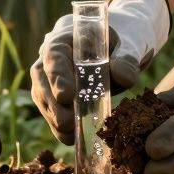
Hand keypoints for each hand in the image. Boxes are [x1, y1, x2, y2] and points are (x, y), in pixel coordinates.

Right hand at [31, 0, 170, 143]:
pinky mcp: (55, 92)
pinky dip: (58, 124)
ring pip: (42, 95)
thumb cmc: (125, 40)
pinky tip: (70, 138)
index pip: (54, 53)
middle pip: (42, 77)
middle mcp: (52, 54)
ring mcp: (50, 73)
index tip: (67, 96)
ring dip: (53, 116)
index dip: (57, 75)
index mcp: (68, 35)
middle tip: (67, 123)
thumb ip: (128, 58)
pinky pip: (51, 108)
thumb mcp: (132, 44)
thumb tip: (122, 76)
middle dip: (52, 102)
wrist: (125, 46)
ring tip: (69, 134)